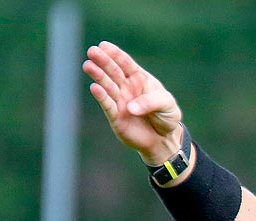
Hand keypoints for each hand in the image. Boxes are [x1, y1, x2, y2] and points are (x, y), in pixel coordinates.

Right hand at [83, 41, 183, 164]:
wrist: (164, 139)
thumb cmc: (166, 116)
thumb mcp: (167, 104)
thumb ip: (151, 102)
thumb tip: (131, 107)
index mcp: (139, 79)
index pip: (126, 64)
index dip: (115, 54)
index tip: (104, 46)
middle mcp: (127, 88)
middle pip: (113, 71)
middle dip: (103, 61)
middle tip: (92, 51)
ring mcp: (120, 101)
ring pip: (107, 86)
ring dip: (98, 76)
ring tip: (88, 65)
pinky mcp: (115, 116)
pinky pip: (107, 105)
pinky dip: (101, 97)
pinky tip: (95, 88)